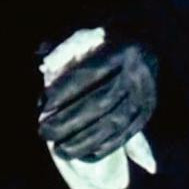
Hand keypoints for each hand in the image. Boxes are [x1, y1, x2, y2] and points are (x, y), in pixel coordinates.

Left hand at [38, 38, 156, 162]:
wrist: (145, 40)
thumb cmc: (105, 37)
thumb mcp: (86, 33)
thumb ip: (62, 47)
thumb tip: (41, 62)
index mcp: (121, 50)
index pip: (90, 73)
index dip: (65, 91)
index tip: (43, 104)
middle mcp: (136, 74)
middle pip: (101, 103)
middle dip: (69, 122)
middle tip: (43, 132)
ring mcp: (145, 95)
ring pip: (115, 123)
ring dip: (84, 141)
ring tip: (58, 150)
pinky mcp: (147, 112)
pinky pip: (128, 135)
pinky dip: (104, 148)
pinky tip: (82, 156)